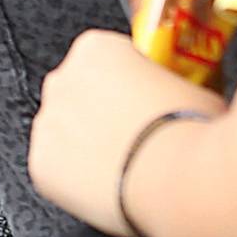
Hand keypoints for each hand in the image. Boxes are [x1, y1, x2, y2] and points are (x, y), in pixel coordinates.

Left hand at [30, 27, 218, 233]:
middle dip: (101, 113)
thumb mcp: (196, 85)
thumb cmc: (193, 130)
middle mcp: (61, 79)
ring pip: (64, 133)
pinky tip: (107, 188)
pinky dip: (74, 180)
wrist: (179, 178)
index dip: (128, 84)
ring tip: (125, 166)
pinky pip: (54, 171)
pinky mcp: (41, 166)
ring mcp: (47, 123)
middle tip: (135, 137)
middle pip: (78, 94)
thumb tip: (177, 93)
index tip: (142, 102)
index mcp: (96, 48)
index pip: (103, 59)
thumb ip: (171, 80)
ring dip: (85, 146)